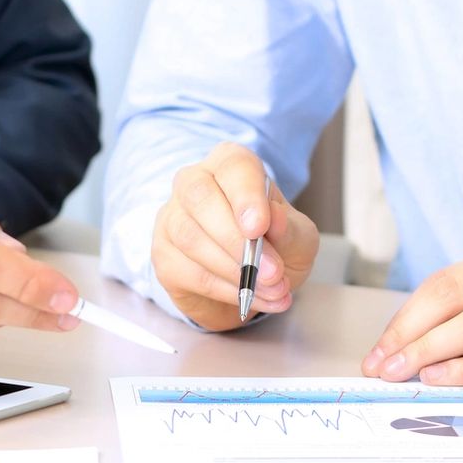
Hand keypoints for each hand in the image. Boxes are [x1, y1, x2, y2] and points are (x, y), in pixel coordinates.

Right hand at [152, 142, 318, 329]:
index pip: (233, 167)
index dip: (245, 196)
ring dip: (236, 271)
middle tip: (272, 271)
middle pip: (200, 197)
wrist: (254, 282)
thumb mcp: (298, 238)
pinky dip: (225, 290)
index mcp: (231, 164)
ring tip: (272, 290)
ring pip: (191, 238)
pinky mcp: (165, 255)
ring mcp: (172, 218)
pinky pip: (189, 272)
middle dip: (236, 239)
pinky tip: (250, 298)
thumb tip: (274, 219)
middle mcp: (194, 182)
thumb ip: (289, 228)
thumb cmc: (276, 246)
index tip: (259, 227)